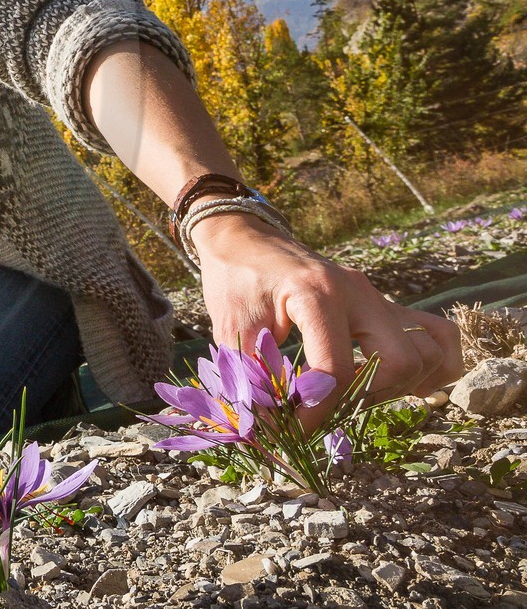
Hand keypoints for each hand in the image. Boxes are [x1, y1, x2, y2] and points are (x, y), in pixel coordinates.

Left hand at [192, 211, 463, 427]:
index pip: (337, 369)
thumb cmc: (234, 281)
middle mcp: (359, 293)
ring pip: (427, 350)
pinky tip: (396, 382)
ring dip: (398, 385)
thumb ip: (256, 379)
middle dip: (366, 398)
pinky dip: (430, 364)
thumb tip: (271, 432)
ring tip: (354, 392)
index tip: (293, 430)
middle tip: (328, 406)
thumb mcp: (232, 329)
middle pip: (400, 361)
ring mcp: (377, 296)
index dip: (317, 411)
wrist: (243, 237)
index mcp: (316, 295)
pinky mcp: (384, 303)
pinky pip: (437, 334)